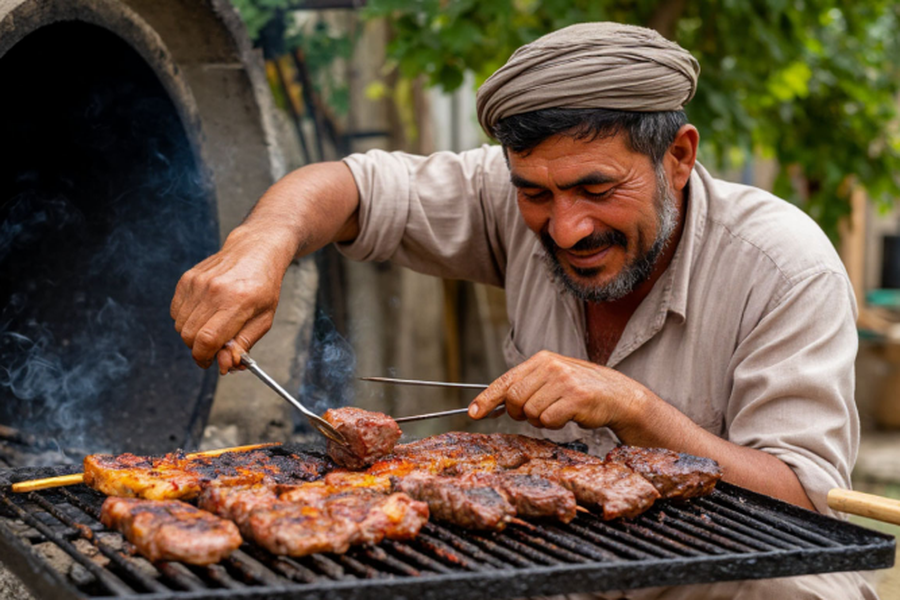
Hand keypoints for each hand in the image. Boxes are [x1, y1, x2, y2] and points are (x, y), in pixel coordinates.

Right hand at [170, 228, 293, 372]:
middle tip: (214, 347)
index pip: (207, 339)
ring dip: (193, 335)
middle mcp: (214, 291)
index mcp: (237, 302)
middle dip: (199, 349)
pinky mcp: (187, 278)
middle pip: (190, 336)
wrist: (255, 251)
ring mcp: (198, 283)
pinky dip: (186, 320)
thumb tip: (226, 365)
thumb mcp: (264, 319)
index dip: (204, 358)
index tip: (210, 363)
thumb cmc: (263, 287)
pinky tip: (204, 313)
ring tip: (212, 327)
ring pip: (180, 326)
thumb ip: (243, 344)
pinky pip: (176, 312)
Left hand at [467, 350, 648, 430]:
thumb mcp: (551, 379)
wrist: (617, 395)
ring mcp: (564, 381)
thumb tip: (494, 405)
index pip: (505, 380)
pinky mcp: (576, 398)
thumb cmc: (580, 390)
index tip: (473, 413)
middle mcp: (551, 366)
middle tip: (533, 414)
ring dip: (540, 420)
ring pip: (530, 412)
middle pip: (514, 399)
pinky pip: (549, 420)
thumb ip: (526, 386)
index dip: (486, 398)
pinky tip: (567, 416)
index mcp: (541, 360)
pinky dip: (554, 424)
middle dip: (518, 413)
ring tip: (556, 412)